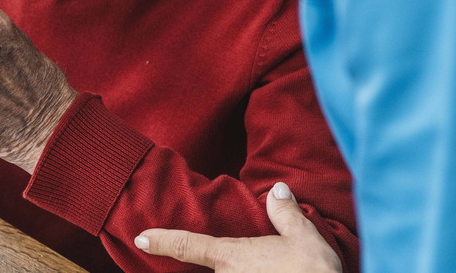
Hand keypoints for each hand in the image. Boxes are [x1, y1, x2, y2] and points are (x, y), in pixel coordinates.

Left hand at [134, 182, 342, 272]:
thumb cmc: (313, 272)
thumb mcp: (303, 237)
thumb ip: (286, 214)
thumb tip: (278, 191)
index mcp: (232, 256)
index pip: (187, 245)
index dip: (162, 241)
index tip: (142, 238)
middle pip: (212, 269)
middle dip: (224, 263)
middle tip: (249, 256)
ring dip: (241, 270)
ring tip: (266, 265)